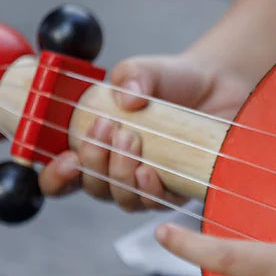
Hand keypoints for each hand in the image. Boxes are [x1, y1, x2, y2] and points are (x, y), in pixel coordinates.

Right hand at [39, 53, 250, 209]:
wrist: (218, 85)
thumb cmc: (173, 81)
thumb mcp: (145, 71)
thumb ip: (130, 76)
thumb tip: (126, 99)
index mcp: (97, 147)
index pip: (64, 177)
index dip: (57, 177)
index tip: (66, 158)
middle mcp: (118, 171)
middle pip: (92, 188)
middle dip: (93, 161)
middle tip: (106, 128)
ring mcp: (147, 185)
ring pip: (121, 198)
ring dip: (119, 173)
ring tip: (130, 139)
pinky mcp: (178, 190)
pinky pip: (156, 203)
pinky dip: (148, 191)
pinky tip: (148, 171)